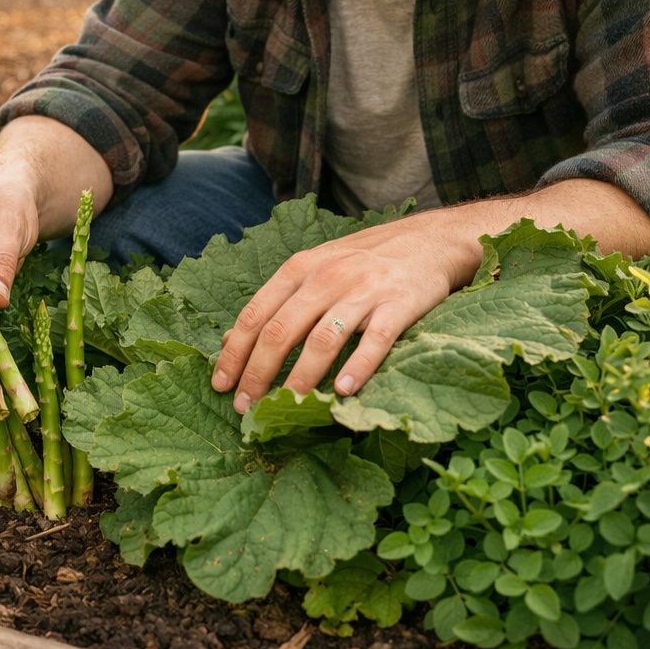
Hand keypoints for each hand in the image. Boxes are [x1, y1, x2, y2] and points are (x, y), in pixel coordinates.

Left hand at [210, 215, 478, 411]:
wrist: (429, 241)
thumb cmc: (363, 262)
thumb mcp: (314, 270)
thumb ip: (277, 302)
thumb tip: (230, 339)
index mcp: (300, 268)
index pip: (256, 314)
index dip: (235, 352)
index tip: (220, 385)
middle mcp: (328, 277)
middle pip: (282, 331)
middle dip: (258, 373)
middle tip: (246, 407)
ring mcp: (364, 290)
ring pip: (323, 339)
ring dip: (301, 378)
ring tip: (287, 407)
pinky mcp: (399, 304)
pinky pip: (376, 340)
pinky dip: (359, 366)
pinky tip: (344, 391)